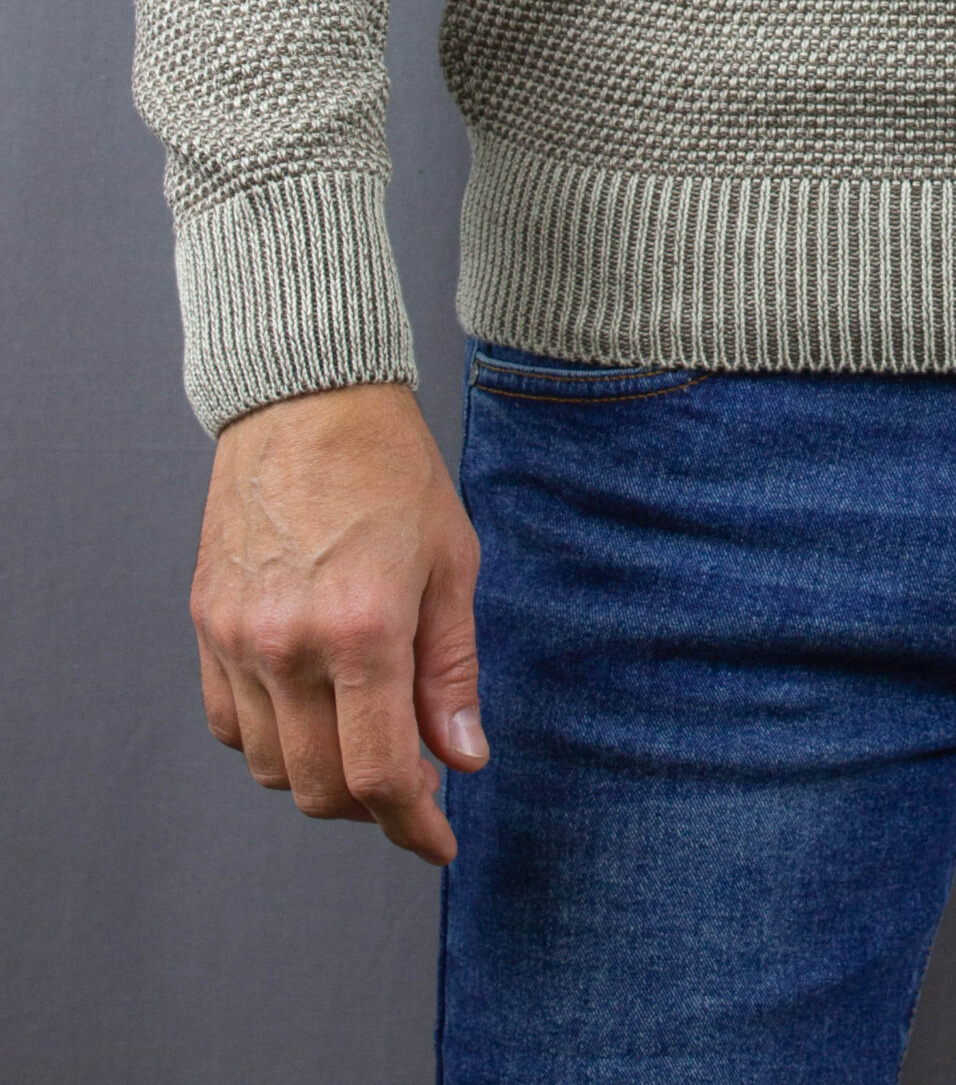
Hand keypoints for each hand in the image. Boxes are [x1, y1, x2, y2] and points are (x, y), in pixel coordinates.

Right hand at [190, 381, 486, 863]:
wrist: (308, 399)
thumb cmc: (393, 468)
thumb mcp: (453, 562)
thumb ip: (452, 670)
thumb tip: (462, 757)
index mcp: (362, 630)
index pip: (378, 776)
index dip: (413, 826)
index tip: (439, 841)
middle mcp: (288, 645)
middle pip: (321, 787)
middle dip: (373, 806)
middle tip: (412, 785)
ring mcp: (237, 637)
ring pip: (272, 766)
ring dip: (321, 776)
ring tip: (366, 739)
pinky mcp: (206, 622)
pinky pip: (230, 723)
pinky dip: (272, 739)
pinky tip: (313, 710)